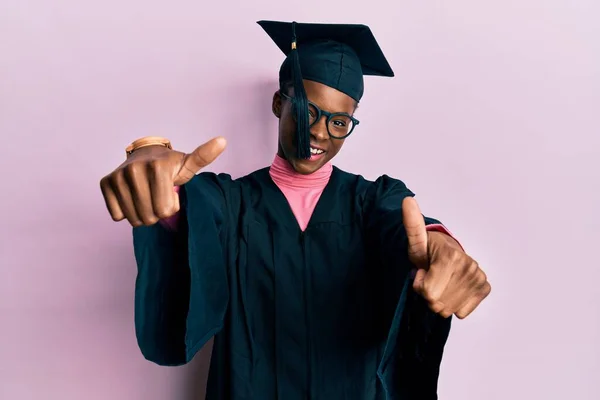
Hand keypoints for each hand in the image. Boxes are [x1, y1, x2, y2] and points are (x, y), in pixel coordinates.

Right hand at [99, 137, 226, 226]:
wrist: (144, 155)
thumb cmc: (169, 165)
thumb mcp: (187, 164)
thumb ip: (204, 156)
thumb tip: (223, 141)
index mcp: (158, 166)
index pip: (165, 211)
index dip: (170, 207)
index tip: (171, 192)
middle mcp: (134, 169)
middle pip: (149, 217)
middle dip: (156, 213)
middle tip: (158, 197)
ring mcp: (117, 176)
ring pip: (133, 219)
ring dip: (142, 214)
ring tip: (147, 198)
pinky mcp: (105, 183)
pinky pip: (117, 216)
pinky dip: (126, 212)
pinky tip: (132, 197)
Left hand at [402, 196, 490, 318]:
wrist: (447, 251)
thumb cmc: (428, 250)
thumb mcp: (416, 241)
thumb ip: (412, 225)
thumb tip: (407, 200)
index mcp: (451, 257)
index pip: (428, 293)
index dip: (419, 285)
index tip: (421, 272)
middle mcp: (469, 266)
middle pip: (438, 304)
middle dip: (429, 294)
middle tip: (431, 277)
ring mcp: (478, 277)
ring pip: (449, 310)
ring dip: (441, 300)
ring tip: (440, 282)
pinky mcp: (484, 287)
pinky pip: (463, 312)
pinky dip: (454, 304)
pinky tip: (452, 289)